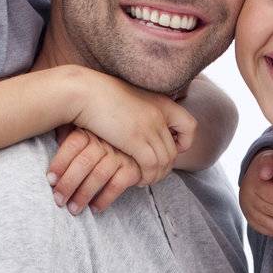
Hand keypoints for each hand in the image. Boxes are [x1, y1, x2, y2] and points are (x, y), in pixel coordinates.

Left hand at [48, 127, 141, 213]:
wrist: (138, 141)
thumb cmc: (101, 141)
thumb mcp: (84, 132)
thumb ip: (66, 134)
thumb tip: (48, 139)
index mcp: (91, 131)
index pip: (73, 144)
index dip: (60, 162)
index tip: (50, 180)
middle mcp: (107, 142)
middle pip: (84, 162)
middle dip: (69, 183)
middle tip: (59, 200)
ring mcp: (121, 155)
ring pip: (99, 175)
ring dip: (84, 194)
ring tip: (73, 209)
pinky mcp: (133, 169)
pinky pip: (117, 185)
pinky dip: (105, 198)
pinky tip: (94, 208)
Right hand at [65, 69, 194, 183]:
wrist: (83, 91)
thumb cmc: (98, 96)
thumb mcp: (129, 100)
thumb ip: (141, 113)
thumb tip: (141, 130)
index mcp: (161, 102)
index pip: (189, 125)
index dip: (184, 141)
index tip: (172, 148)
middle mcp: (159, 114)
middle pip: (174, 150)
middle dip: (165, 166)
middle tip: (151, 174)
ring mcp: (149, 127)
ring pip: (164, 161)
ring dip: (155, 175)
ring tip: (143, 180)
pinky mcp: (136, 140)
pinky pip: (151, 166)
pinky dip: (147, 177)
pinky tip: (136, 180)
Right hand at [240, 150, 272, 237]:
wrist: (255, 175)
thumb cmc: (271, 166)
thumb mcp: (270, 159)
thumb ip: (270, 163)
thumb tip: (265, 174)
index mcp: (254, 182)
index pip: (270, 194)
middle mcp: (247, 196)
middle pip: (267, 209)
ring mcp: (246, 208)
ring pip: (263, 221)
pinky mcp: (249, 217)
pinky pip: (259, 227)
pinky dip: (272, 232)